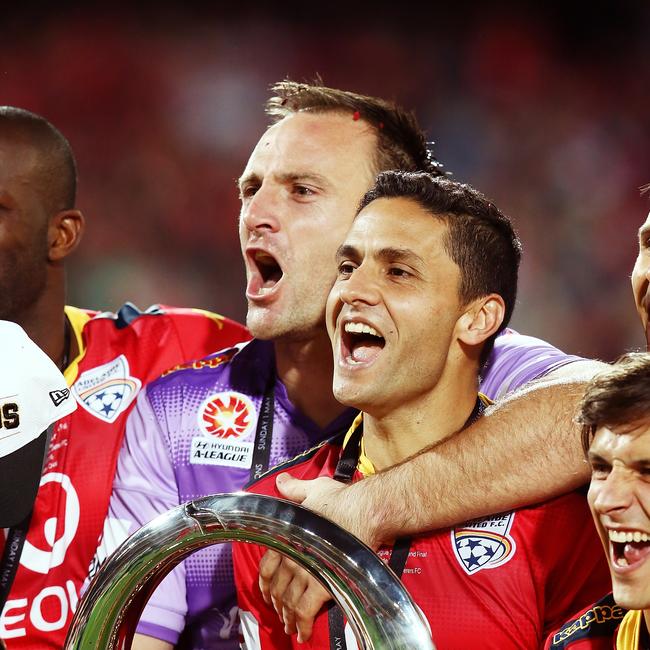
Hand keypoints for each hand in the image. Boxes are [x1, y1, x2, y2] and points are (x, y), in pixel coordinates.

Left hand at [257, 473, 386, 641]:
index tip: (267, 593)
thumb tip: (281, 481)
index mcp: (287, 535)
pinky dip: (302, 625)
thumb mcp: (312, 488)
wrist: (364, 511)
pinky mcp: (323, 583)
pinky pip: (306, 611)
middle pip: (278, 588)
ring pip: (290, 601)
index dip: (265, 584)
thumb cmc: (340, 499)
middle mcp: (291, 555)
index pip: (267, 566)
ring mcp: (306, 570)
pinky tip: (303, 634)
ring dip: (288, 617)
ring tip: (291, 627)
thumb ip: (294, 488)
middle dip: (278, 604)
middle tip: (281, 613)